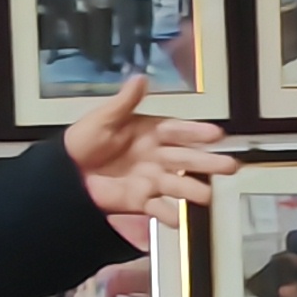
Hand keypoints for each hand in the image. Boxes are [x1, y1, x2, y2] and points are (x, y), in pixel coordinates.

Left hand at [64, 75, 237, 232]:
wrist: (65, 174)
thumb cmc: (83, 142)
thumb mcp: (104, 118)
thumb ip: (125, 102)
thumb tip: (139, 78)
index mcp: (151, 132)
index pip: (179, 130)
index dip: (197, 132)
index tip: (217, 134)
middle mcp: (156, 156)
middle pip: (187, 159)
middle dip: (209, 162)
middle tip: (230, 166)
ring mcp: (151, 179)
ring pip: (178, 184)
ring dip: (193, 190)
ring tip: (208, 196)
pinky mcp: (140, 200)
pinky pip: (158, 207)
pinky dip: (168, 214)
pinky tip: (177, 218)